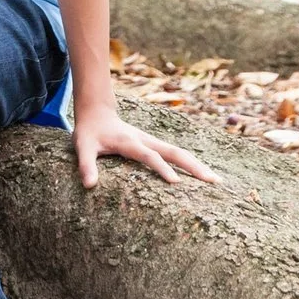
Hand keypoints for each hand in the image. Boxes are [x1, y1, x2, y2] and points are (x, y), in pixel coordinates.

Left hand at [73, 105, 219, 188]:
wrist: (97, 113)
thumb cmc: (89, 132)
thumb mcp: (82, 147)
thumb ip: (85, 165)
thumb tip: (89, 185)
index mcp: (129, 141)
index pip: (148, 156)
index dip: (161, 168)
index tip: (176, 182)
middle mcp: (145, 139)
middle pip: (173, 151)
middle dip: (193, 166)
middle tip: (212, 181)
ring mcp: (152, 141)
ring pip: (179, 152)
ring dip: (197, 164)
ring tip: (216, 180)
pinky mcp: (155, 144)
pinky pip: (175, 153)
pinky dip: (191, 163)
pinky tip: (202, 174)